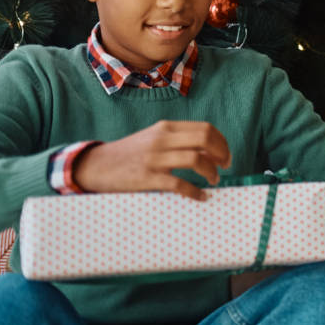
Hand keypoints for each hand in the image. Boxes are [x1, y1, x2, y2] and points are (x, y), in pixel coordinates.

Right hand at [74, 120, 231, 199]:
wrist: (97, 166)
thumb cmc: (131, 153)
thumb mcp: (154, 138)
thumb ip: (178, 140)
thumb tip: (211, 151)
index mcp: (166, 127)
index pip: (205, 128)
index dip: (222, 142)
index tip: (226, 155)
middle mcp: (161, 139)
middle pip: (205, 139)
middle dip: (222, 153)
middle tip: (226, 166)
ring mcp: (154, 158)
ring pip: (196, 160)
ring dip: (211, 171)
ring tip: (214, 180)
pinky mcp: (147, 178)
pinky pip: (179, 184)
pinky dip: (195, 192)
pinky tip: (201, 197)